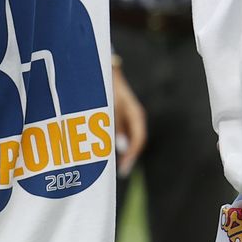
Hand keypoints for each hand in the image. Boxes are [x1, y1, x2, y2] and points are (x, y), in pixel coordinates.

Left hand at [112, 58, 146, 177]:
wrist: (102, 69)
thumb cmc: (107, 88)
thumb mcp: (111, 107)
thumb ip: (116, 125)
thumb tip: (123, 147)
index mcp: (136, 114)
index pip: (139, 140)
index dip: (132, 155)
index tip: (123, 169)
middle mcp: (134, 116)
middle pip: (134, 141)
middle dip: (126, 157)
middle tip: (118, 172)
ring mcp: (128, 116)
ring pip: (126, 138)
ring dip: (118, 150)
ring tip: (109, 165)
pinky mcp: (119, 115)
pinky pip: (119, 132)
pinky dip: (112, 142)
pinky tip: (102, 149)